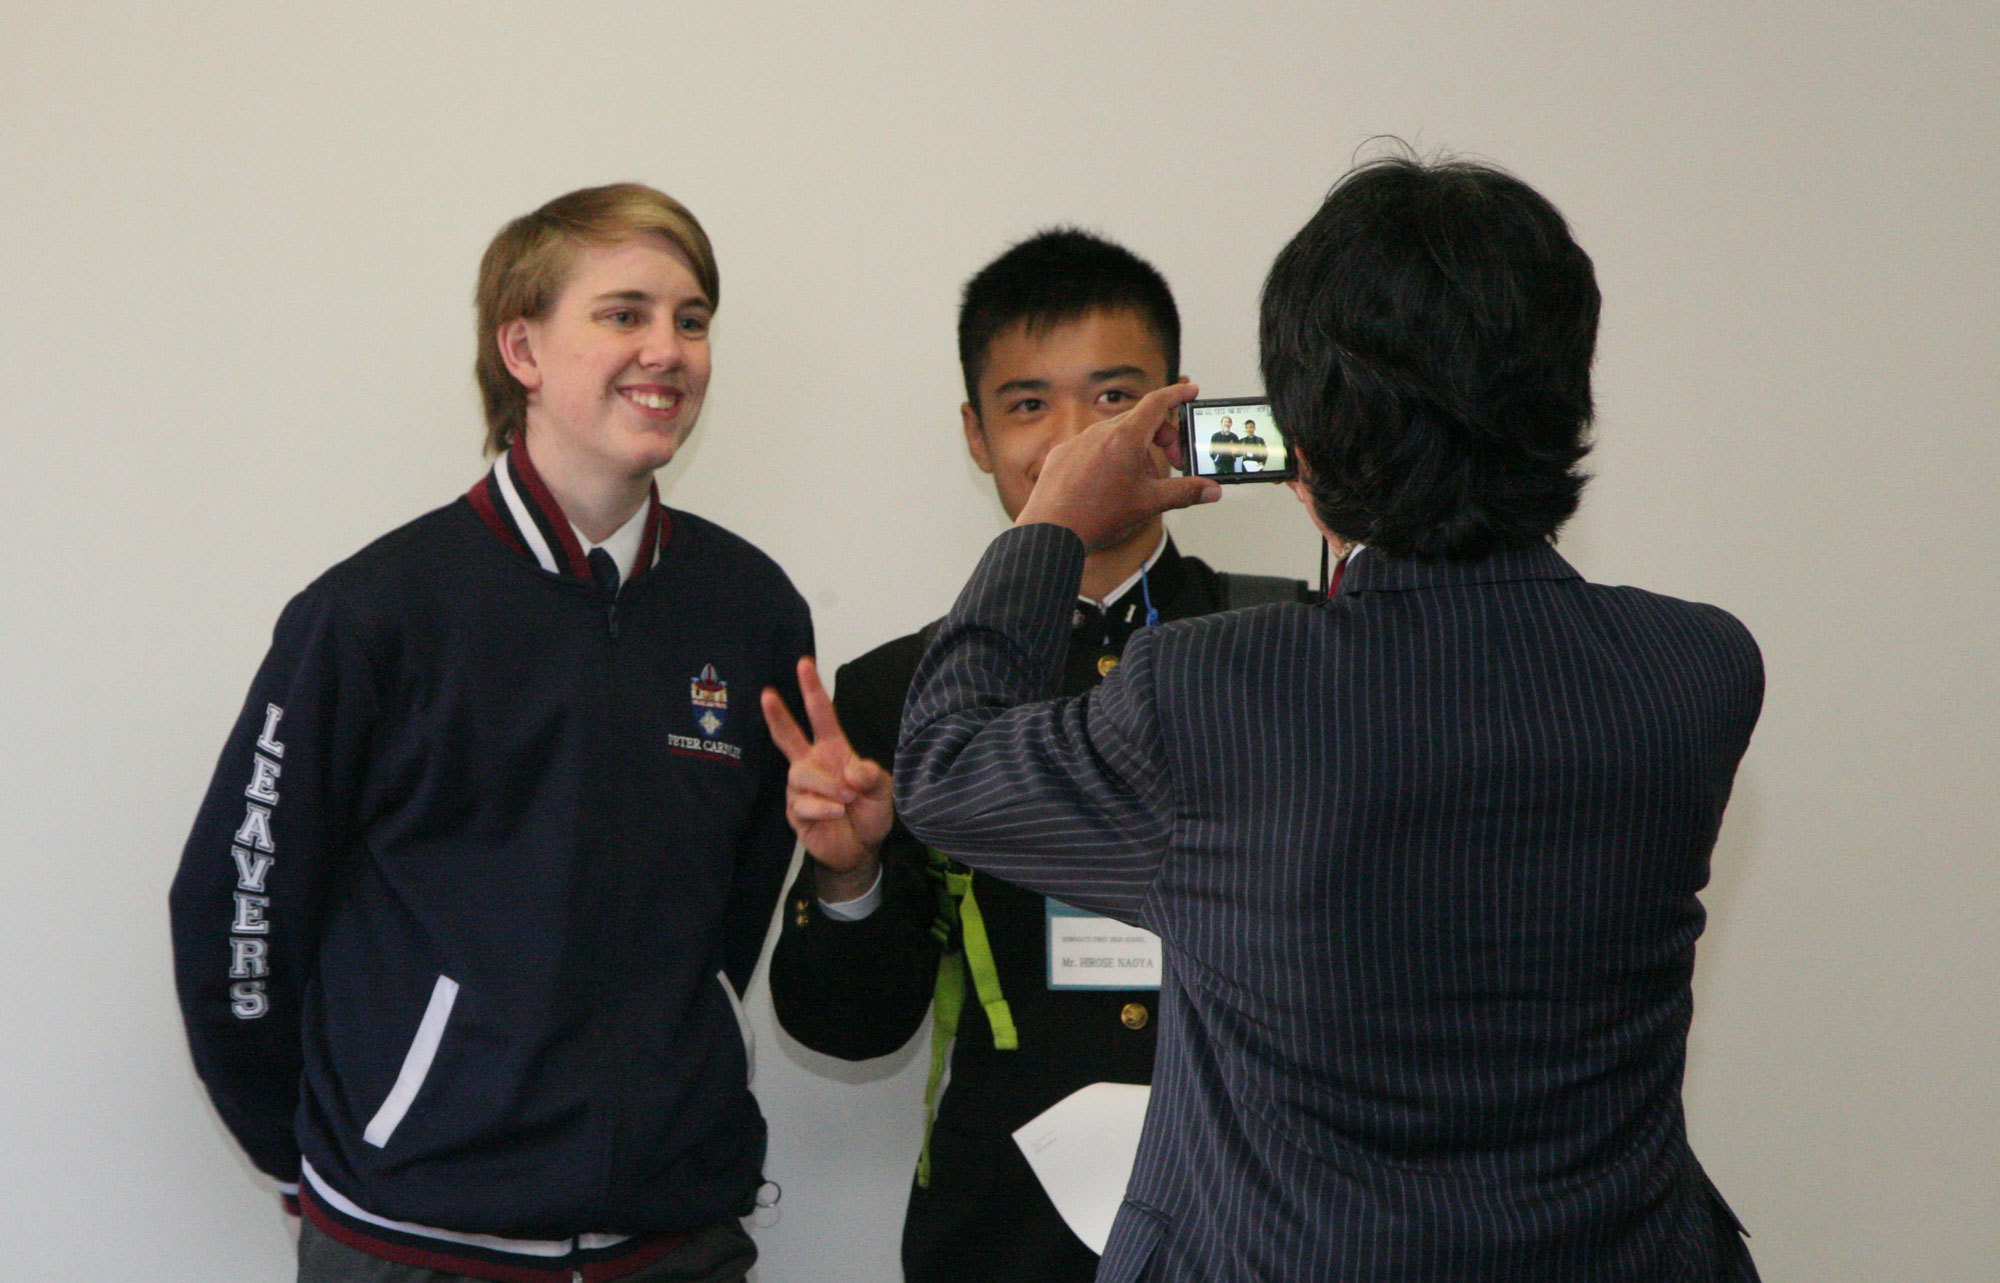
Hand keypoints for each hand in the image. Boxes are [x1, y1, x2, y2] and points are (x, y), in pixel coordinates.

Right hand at [761, 658, 893, 895]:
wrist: (861, 849)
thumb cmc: (870, 811)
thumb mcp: (883, 790)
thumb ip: (871, 775)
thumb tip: (852, 771)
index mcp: (833, 750)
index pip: (821, 715)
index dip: (813, 689)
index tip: (805, 663)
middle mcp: (812, 764)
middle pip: (788, 735)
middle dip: (778, 714)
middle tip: (767, 694)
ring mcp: (801, 788)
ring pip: (802, 775)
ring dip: (828, 786)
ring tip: (847, 799)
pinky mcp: (796, 812)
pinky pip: (804, 803)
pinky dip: (824, 808)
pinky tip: (837, 813)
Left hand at [1014, 382, 1220, 549]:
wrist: (1051, 533)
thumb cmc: (1096, 517)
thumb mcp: (1149, 504)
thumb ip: (1184, 493)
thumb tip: (1210, 491)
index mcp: (1125, 437)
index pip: (1157, 403)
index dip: (1177, 395)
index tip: (1190, 391)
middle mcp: (1099, 433)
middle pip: (1139, 421)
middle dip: (1162, 438)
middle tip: (1174, 463)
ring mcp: (1078, 442)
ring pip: (1116, 436)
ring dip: (1135, 451)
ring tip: (1139, 483)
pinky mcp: (1062, 455)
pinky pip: (1092, 447)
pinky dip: (1108, 458)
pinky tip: (1108, 486)